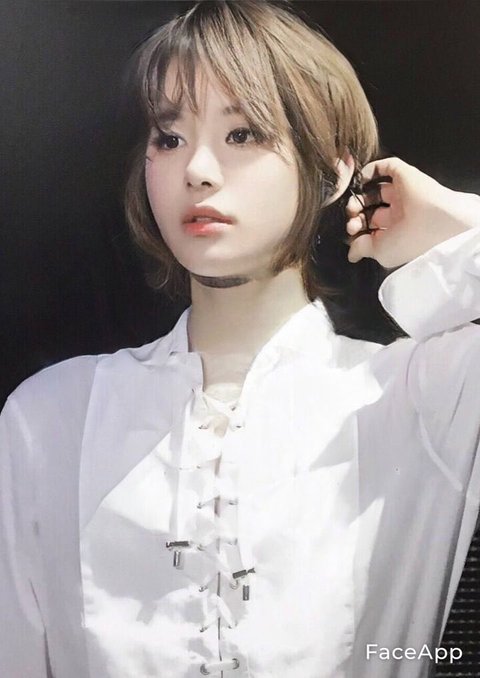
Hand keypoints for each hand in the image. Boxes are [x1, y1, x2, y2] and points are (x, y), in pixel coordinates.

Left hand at [345, 156, 479, 267]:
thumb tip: (351, 254)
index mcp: (398, 234)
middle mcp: (400, 214)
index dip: (358, 231)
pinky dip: (371, 170)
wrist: (436, 220)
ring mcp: (403, 193)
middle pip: (372, 211)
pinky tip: (360, 178)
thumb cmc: (410, 241)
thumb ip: (363, 249)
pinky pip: (387, 167)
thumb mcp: (382, 252)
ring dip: (359, 196)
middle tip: (351, 221)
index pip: (373, 230)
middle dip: (356, 216)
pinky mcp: (405, 175)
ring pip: (376, 191)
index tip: (352, 233)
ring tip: (352, 206)